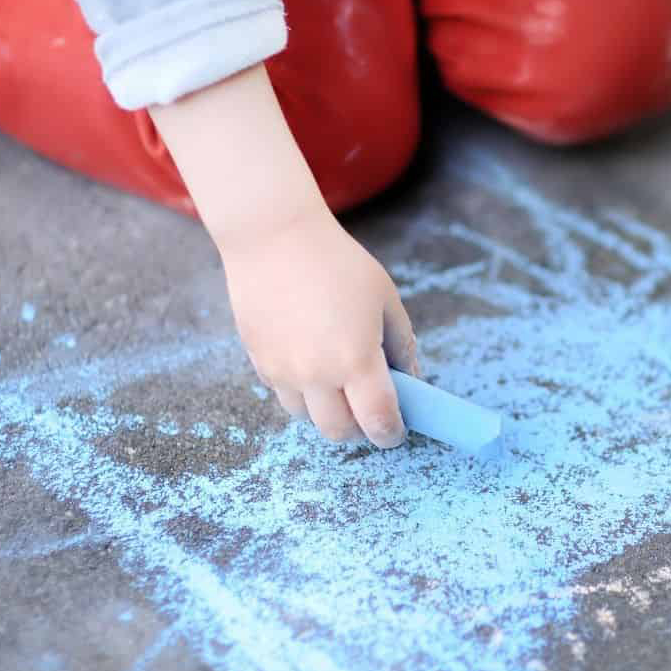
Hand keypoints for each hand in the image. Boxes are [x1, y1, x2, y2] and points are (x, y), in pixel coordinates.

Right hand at [218, 204, 418, 447]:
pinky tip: (311, 360)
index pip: (377, 420)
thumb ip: (401, 344)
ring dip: (328, 411)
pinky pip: (284, 394)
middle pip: (340, 432)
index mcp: (356, 360)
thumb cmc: (339, 263)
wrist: (274, 238)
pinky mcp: (259, 362)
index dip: (391, 433)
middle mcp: (316, 374)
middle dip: (360, 428)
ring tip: (339, 382)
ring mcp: (283, 371)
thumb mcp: (385, 299)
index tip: (396, 431)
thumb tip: (411, 379)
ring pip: (307, 418)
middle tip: (369, 410)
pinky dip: (302, 390)